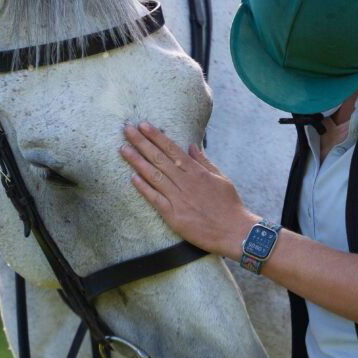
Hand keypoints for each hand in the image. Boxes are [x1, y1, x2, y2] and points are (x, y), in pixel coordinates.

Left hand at [121, 122, 256, 255]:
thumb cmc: (229, 205)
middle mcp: (186, 182)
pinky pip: (155, 199)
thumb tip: (191, 146)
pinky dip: (144, 188)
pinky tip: (132, 177)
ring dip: (137, 161)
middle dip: (142, 142)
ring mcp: (178, 199)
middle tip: (127, 130)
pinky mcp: (174, 216)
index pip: (172, 149)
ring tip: (124, 149)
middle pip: (159, 159)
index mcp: (197, 172)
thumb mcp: (221, 178)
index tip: (143, 125)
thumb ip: (204, 162)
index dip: (156, 136)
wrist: (234, 231)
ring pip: (154, 176)